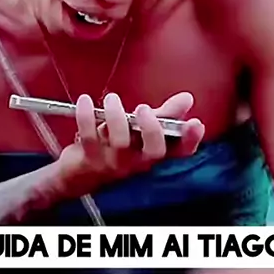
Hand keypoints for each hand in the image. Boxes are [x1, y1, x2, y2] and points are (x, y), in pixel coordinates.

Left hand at [57, 91, 203, 198]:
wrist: (77, 175)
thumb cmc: (113, 148)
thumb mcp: (138, 130)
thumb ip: (163, 115)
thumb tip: (187, 99)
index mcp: (151, 154)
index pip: (178, 153)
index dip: (190, 140)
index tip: (196, 123)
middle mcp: (136, 162)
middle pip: (154, 152)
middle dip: (152, 128)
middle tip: (144, 108)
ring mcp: (113, 164)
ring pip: (121, 143)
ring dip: (116, 116)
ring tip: (112, 99)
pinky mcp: (89, 161)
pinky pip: (90, 138)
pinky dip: (87, 116)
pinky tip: (85, 101)